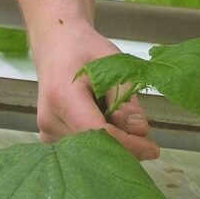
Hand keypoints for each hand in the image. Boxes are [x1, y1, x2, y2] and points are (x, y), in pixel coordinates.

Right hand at [31, 22, 159, 158]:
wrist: (56, 46)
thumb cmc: (84, 49)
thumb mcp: (112, 64)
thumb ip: (125, 99)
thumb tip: (140, 131)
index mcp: (62, 95)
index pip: (97, 132)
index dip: (126, 144)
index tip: (152, 149)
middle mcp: (49, 119)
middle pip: (93, 147)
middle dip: (123, 148)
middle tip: (147, 144)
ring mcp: (47, 131)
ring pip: (89, 152)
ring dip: (112, 145)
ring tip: (120, 121)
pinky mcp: (49, 138)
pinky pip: (81, 150)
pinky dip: (100, 143)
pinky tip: (106, 124)